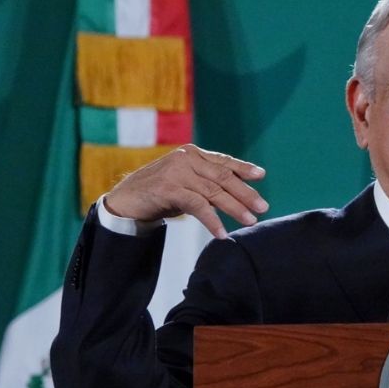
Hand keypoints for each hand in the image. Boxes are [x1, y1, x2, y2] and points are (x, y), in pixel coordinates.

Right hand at [103, 144, 266, 238]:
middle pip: (223, 177)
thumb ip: (206, 182)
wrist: (125, 201)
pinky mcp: (169, 188)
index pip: (223, 161)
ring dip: (234, 208)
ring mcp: (177, 172)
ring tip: (249, 221)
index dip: (243, 168)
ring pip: (214, 191)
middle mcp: (186, 158)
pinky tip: (221, 233)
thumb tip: (238, 192)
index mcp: (192, 154)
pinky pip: (198, 206)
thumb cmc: (159, 193)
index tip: (261, 175)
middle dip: (245, 193)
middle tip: (263, 207)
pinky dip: (212, 221)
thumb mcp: (185, 183)